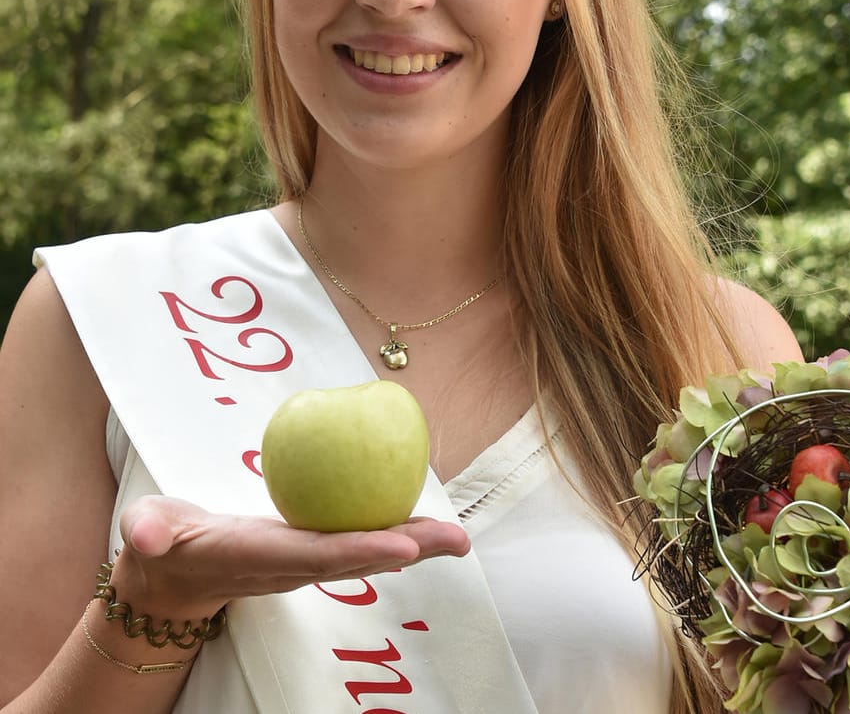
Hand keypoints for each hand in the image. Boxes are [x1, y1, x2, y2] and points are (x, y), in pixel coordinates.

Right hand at [110, 495, 470, 619]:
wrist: (172, 573)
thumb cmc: (161, 545)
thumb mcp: (148, 535)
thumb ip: (149, 533)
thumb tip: (149, 535)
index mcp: (258, 556)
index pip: (316, 554)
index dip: (361, 551)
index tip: (404, 547)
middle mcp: (292, 564)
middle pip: (358, 557)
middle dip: (408, 550)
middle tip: (456, 540)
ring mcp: (306, 560)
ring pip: (367, 551)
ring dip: (416, 544)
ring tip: (459, 536)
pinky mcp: (313, 550)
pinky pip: (361, 538)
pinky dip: (397, 529)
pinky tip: (430, 520)